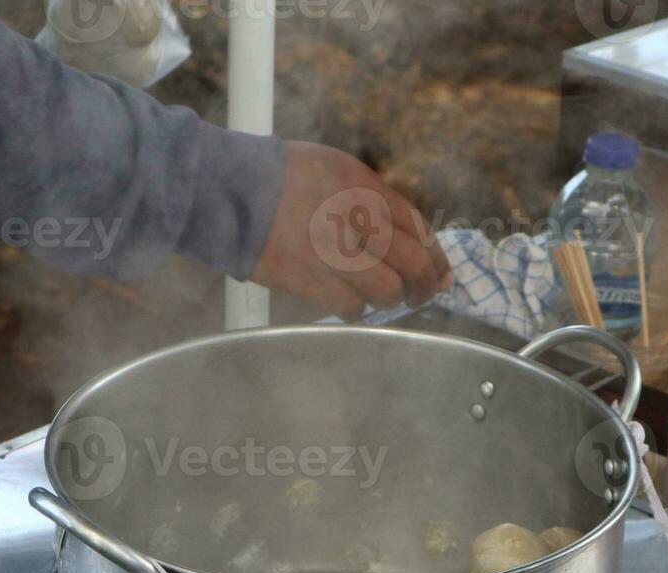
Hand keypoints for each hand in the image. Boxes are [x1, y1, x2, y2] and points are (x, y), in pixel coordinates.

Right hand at [251, 142, 451, 319]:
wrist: (226, 187)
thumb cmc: (279, 175)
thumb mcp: (334, 167)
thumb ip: (373, 196)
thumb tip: (407, 235)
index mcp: (364, 185)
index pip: (418, 227)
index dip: (436, 256)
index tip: (441, 273)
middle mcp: (355, 216)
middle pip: (412, 262)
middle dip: (424, 285)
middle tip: (421, 296)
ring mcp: (331, 249)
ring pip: (385, 289)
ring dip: (387, 299)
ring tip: (378, 298)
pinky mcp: (308, 277)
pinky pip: (349, 306)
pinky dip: (356, 310)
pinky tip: (350, 305)